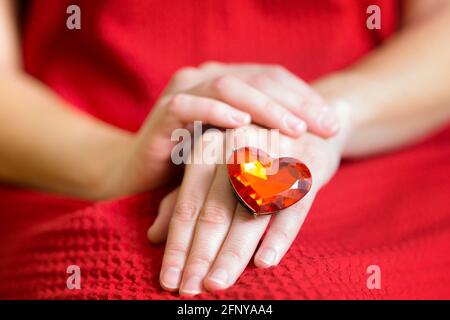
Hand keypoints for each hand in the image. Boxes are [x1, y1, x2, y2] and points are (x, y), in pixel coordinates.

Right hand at [100, 62, 339, 197]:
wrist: (136, 173)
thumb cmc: (192, 162)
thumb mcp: (234, 146)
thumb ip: (263, 135)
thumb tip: (314, 139)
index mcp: (227, 81)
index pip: (273, 79)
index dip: (305, 98)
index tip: (332, 125)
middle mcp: (206, 78)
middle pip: (257, 78)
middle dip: (294, 102)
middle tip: (322, 126)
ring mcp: (183, 91)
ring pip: (228, 85)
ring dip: (263, 106)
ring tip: (293, 127)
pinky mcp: (162, 112)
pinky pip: (190, 105)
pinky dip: (217, 111)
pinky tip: (241, 124)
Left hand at [147, 115, 348, 294]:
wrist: (304, 118)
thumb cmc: (252, 148)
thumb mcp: (214, 166)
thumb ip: (184, 196)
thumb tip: (153, 235)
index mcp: (208, 146)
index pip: (187, 206)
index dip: (178, 246)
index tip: (170, 280)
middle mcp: (236, 149)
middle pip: (214, 212)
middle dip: (200, 255)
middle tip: (189, 290)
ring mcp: (272, 156)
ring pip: (249, 214)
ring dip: (232, 253)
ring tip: (216, 283)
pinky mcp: (306, 166)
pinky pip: (291, 207)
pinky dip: (278, 234)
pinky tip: (264, 262)